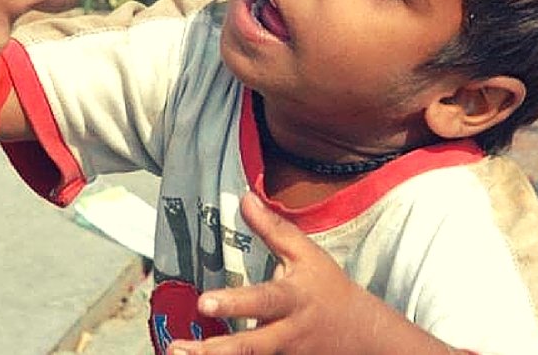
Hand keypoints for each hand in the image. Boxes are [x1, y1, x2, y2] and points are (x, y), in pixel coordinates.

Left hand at [166, 193, 456, 354]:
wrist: (360, 334)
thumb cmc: (327, 287)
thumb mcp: (306, 254)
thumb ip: (273, 229)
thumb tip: (244, 198)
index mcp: (292, 299)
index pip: (262, 301)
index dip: (234, 303)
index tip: (203, 303)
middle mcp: (286, 332)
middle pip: (250, 346)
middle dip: (215, 350)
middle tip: (177, 348)